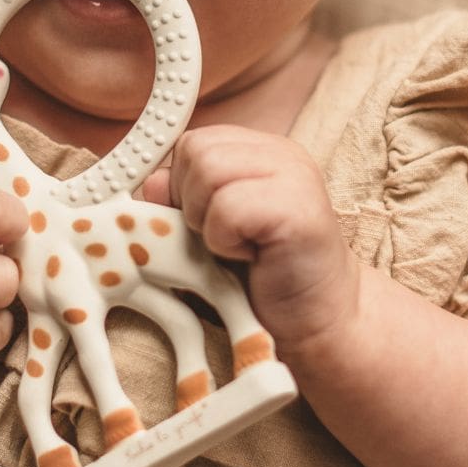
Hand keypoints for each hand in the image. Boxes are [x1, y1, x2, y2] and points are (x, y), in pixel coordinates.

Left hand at [143, 125, 360, 357]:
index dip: (181, 187)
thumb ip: (178, 201)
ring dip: (206, 221)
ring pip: (208, 171)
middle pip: (196, 150)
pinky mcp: (298, 207)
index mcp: (258, 151)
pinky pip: (227, 208)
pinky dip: (224, 241)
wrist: (317, 324)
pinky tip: (251, 257)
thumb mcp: (205, 231)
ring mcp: (294, 174)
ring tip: (237, 247)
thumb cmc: (259, 279)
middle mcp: (279, 153)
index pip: (192, 142)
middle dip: (191, 202)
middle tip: (223, 238)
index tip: (203, 223)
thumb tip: (150, 182)